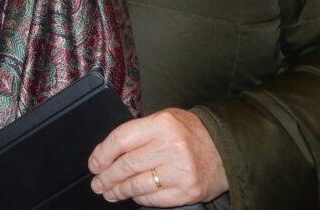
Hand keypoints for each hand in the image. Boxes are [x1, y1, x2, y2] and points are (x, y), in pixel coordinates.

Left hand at [87, 108, 227, 205]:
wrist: (225, 149)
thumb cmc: (190, 132)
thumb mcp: (164, 119)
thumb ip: (139, 132)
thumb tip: (109, 152)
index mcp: (161, 125)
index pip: (121, 140)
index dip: (102, 154)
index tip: (94, 164)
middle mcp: (170, 147)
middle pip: (126, 165)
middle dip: (107, 177)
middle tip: (97, 183)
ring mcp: (180, 172)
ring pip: (138, 185)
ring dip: (119, 191)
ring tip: (109, 192)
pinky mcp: (188, 192)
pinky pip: (154, 199)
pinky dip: (140, 199)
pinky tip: (133, 196)